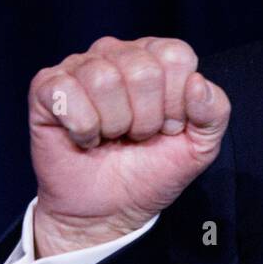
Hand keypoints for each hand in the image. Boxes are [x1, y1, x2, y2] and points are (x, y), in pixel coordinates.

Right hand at [27, 36, 230, 256]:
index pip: (176, 55)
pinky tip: (86, 137)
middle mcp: (118, 52)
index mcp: (157, 57)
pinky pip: (67, 93)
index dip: (177, 101)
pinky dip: (83, 127)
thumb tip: (197, 82)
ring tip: (112, 136)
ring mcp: (80, 67)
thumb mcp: (200, 145)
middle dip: (147, 118)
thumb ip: (215, 111)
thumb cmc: (153, 170)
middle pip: (143, 69)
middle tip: (138, 135)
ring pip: (104, 79)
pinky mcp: (47, 87)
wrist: (109, 211)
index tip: (168, 127)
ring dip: (115, 124)